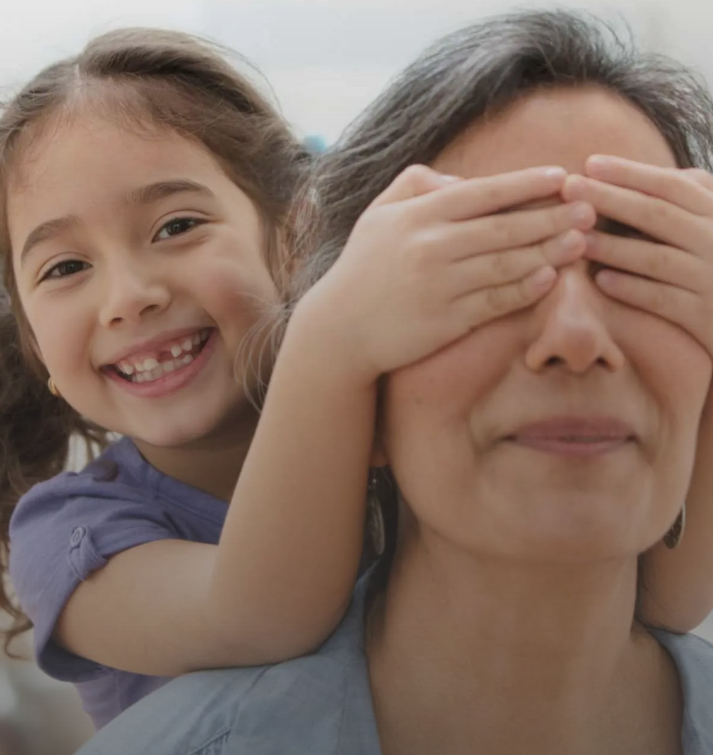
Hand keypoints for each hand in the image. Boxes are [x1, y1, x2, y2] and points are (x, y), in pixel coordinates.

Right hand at [302, 164, 594, 382]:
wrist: (339, 329)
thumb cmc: (364, 267)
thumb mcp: (378, 214)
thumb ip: (418, 184)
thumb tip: (464, 178)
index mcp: (418, 216)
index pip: (483, 193)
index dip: (526, 184)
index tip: (561, 177)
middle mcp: (431, 247)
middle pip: (504, 228)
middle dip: (551, 215)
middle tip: (589, 208)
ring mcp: (439, 286)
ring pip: (505, 264)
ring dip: (549, 251)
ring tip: (581, 240)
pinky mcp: (446, 321)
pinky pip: (495, 301)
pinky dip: (525, 289)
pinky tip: (550, 277)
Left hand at [561, 155, 712, 354]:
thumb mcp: (712, 223)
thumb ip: (687, 198)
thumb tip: (639, 174)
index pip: (670, 186)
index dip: (629, 173)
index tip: (590, 163)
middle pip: (657, 215)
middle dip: (610, 199)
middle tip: (570, 188)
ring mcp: (711, 278)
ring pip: (656, 258)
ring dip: (613, 246)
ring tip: (578, 237)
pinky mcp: (702, 314)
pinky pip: (662, 300)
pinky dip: (632, 288)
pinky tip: (601, 280)